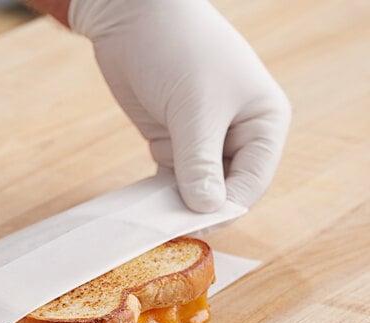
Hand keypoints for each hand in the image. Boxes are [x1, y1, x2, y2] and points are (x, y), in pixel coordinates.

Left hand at [69, 0, 290, 211]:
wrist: (132, 18)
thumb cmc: (177, 50)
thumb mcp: (195, 108)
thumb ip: (201, 162)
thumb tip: (208, 210)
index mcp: (263, 123)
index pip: (252, 182)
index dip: (226, 207)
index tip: (195, 225)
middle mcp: (238, 136)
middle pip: (225, 190)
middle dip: (201, 210)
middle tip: (170, 229)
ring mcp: (204, 142)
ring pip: (197, 190)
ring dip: (178, 206)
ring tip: (155, 221)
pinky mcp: (174, 143)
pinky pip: (173, 180)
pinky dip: (162, 195)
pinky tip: (147, 208)